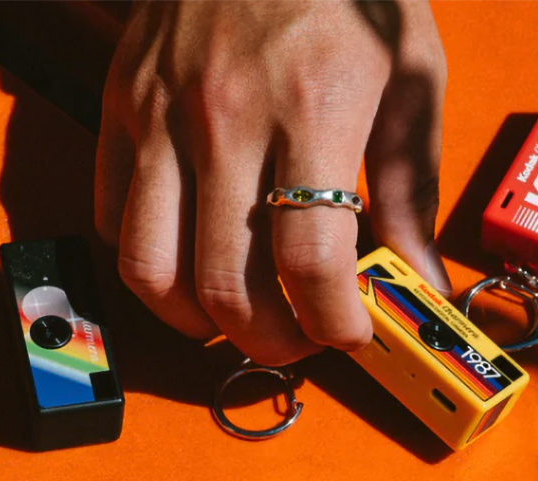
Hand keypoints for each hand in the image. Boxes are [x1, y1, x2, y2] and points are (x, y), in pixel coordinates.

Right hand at [95, 0, 448, 365]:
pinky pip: (114, 216)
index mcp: (314, 111)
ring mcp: (162, 112)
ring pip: (151, 268)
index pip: (312, 260)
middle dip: (272, 342)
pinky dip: (151, 263)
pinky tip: (195, 261)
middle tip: (300, 342)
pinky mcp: (120, 103)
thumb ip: (413, 192)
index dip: (334, 322)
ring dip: (198, 321)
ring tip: (241, 320)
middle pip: (228, 282)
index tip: (352, 334)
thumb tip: (424, 284)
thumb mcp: (413, 80)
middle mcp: (229, 118)